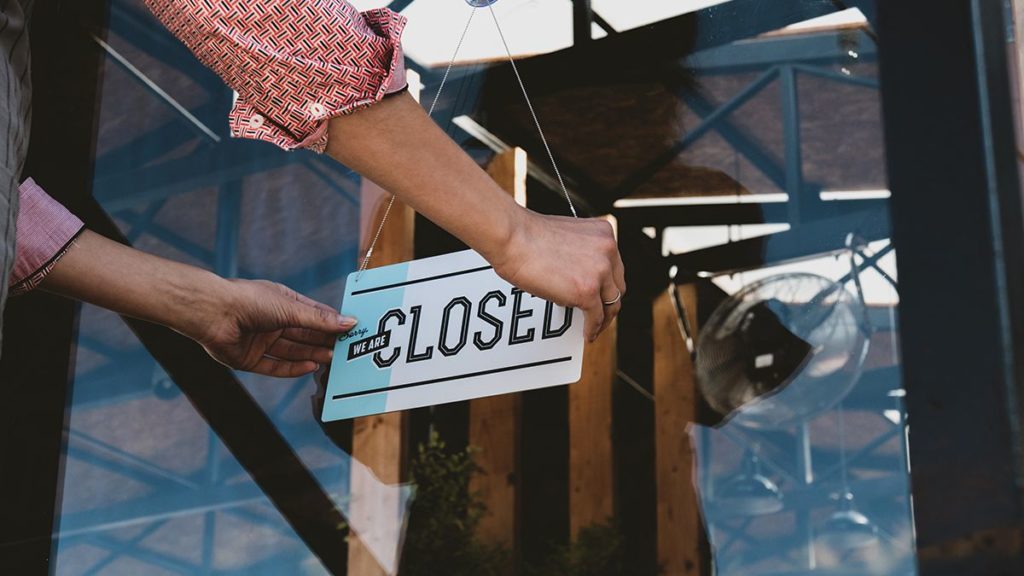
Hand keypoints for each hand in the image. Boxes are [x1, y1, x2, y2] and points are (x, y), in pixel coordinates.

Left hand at [189, 280, 355, 376]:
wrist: (212, 312)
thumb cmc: (249, 300)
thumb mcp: (290, 308)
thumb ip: (319, 319)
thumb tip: (348, 322)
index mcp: (282, 303)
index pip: (313, 314)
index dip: (331, 322)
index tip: (351, 330)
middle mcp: (271, 322)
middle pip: (303, 336)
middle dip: (323, 342)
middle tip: (345, 349)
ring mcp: (260, 341)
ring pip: (292, 352)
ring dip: (312, 355)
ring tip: (332, 359)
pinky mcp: (249, 359)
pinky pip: (275, 366)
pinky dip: (292, 369)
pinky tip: (310, 368)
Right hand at [493, 211, 625, 341]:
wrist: (512, 237)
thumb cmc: (526, 235)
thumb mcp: (566, 238)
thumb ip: (579, 254)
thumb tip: (576, 278)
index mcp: (603, 234)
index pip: (615, 267)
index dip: (609, 285)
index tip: (602, 295)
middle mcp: (607, 251)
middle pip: (618, 287)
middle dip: (609, 304)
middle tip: (600, 315)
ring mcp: (599, 271)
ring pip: (611, 304)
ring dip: (604, 320)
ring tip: (594, 328)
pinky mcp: (586, 291)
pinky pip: (595, 318)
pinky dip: (592, 329)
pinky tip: (586, 334)